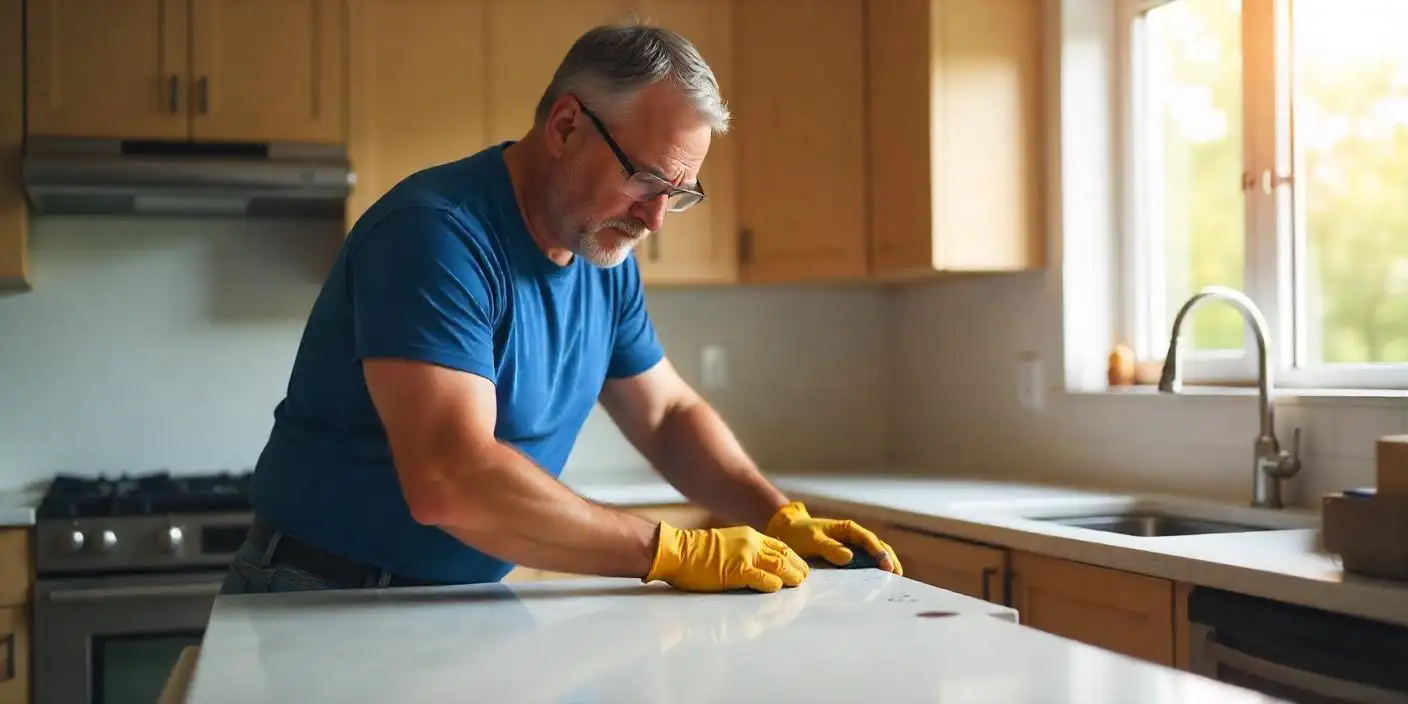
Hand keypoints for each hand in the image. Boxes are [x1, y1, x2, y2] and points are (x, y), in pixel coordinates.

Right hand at [643, 522, 808, 592]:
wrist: (677, 550)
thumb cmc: (696, 552)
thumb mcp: (727, 545)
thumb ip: (744, 552)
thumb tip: (758, 567)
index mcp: (749, 536)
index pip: (780, 545)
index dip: (793, 557)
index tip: (799, 567)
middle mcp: (752, 543)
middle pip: (785, 555)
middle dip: (797, 567)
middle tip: (804, 578)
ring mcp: (746, 556)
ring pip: (780, 566)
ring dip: (791, 577)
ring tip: (798, 585)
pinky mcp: (738, 571)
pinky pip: (764, 578)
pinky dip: (774, 585)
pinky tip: (777, 589)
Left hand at [764, 502, 902, 575]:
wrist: (788, 533)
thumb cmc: (800, 534)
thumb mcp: (812, 539)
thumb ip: (829, 547)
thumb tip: (849, 557)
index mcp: (848, 529)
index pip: (869, 540)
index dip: (879, 552)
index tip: (887, 566)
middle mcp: (854, 538)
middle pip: (878, 548)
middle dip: (888, 560)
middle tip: (897, 576)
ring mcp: (852, 549)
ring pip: (873, 557)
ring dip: (883, 567)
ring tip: (893, 582)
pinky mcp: (847, 560)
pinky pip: (863, 565)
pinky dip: (871, 572)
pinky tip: (876, 584)